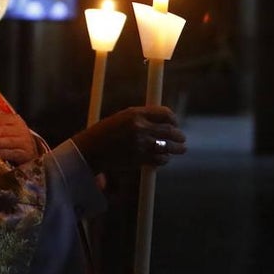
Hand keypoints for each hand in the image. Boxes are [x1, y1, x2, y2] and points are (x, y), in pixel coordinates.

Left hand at [0, 111, 36, 164]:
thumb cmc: (15, 135)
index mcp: (14, 119)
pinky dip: (1, 154)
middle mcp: (20, 129)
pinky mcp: (25, 153)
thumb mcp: (7, 123)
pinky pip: (11, 153)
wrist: (31, 150)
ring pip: (5, 142)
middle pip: (1, 130)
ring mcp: (23, 141)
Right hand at [70, 106, 186, 173]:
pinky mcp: (139, 159)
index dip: (173, 118)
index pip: (164, 113)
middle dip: (179, 135)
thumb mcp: (122, 117)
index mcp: (135, 113)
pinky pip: (158, 159)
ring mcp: (140, 144)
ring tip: (181, 149)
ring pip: (167, 147)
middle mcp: (140, 127)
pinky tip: (163, 159)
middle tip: (182, 138)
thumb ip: (141, 117)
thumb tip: (161, 120)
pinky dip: (163, 160)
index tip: (175, 122)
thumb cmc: (105, 132)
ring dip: (176, 149)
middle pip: (169, 131)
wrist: (90, 150)